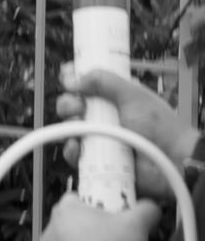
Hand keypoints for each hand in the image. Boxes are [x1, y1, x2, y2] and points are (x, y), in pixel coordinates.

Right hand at [55, 60, 194, 202]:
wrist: (172, 161)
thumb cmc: (161, 127)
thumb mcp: (134, 95)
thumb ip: (104, 81)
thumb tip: (71, 80)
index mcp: (113, 96)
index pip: (85, 82)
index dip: (72, 78)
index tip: (68, 79)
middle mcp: (103, 115)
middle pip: (71, 104)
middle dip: (68, 103)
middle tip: (79, 106)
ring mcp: (99, 136)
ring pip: (69, 128)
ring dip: (69, 126)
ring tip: (81, 128)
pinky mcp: (95, 158)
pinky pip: (74, 153)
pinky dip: (72, 150)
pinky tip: (79, 147)